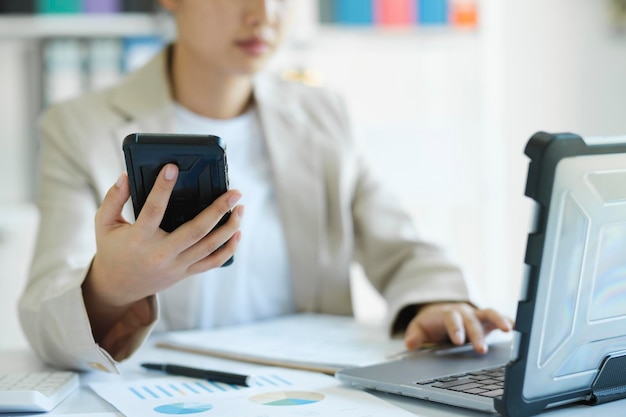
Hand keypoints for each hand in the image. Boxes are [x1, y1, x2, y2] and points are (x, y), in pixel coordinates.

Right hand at [83, 164, 243, 338]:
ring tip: (241, 208)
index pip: (153, 210)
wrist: (117, 287)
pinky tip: (238, 232)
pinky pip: (212, 262)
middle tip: (235, 192)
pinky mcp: (185, 273)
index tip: (173, 167)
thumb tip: (126, 175)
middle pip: (195, 231)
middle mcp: (160, 254)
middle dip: (218, 210)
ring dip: (229, 227)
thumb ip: (113, 198)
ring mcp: (176, 266)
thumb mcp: (104, 223)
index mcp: (138, 239)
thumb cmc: (112, 249)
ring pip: (209, 247)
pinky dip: (229, 249)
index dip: (163, 188)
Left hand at [404, 302, 512, 353]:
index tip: (458, 341)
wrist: (440, 313)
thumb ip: (414, 336)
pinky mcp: (486, 319)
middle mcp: (463, 312)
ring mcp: (476, 314)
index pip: (451, 319)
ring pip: (488, 313)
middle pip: (471, 320)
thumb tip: (410, 344)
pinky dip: (507, 320)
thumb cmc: (431, 324)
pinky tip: (517, 327)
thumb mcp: (419, 329)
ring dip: (498, 319)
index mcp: (446, 315)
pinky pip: (498, 317)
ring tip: (509, 329)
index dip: (455, 328)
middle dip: (476, 333)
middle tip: (481, 349)